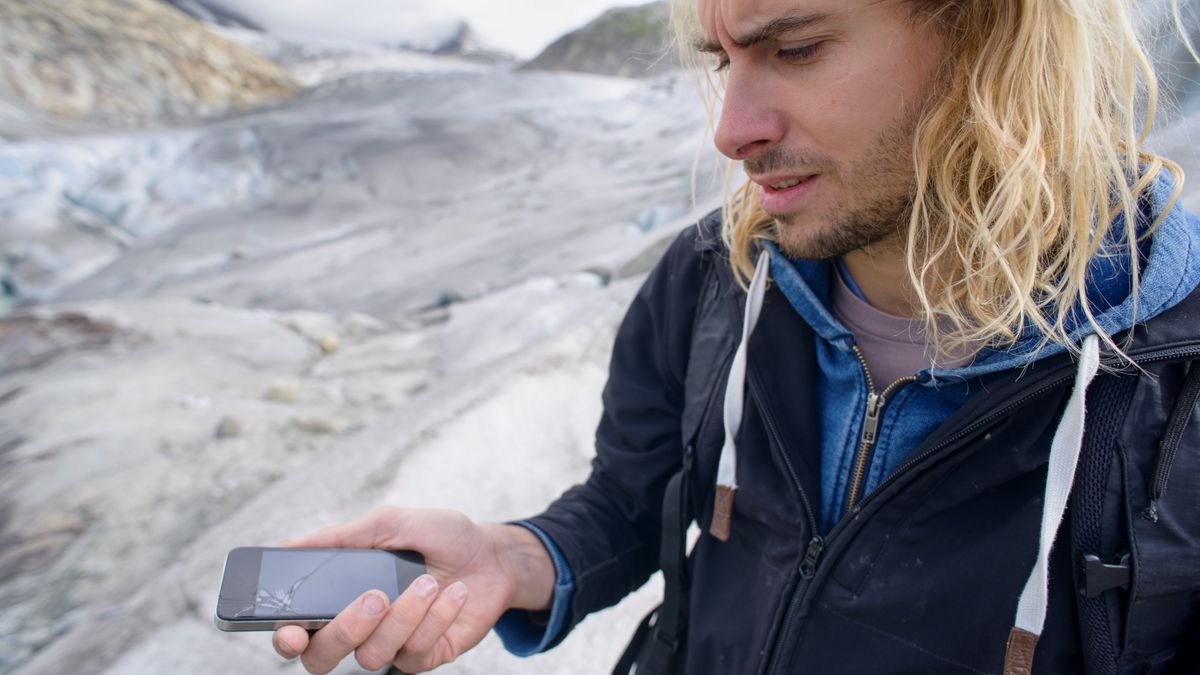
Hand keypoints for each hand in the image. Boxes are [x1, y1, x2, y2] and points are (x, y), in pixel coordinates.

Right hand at [271, 507, 555, 673]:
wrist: (493, 554)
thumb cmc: (439, 536)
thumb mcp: (391, 523)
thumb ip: (341, 537)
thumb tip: (288, 545)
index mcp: (340, 596)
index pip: (298, 630)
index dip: (286, 637)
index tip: (292, 631)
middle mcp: (360, 628)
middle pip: (322, 658)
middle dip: (345, 630)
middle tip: (375, 597)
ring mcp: (392, 645)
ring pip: (373, 655)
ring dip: (404, 615)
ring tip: (429, 582)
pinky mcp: (425, 655)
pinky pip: (414, 652)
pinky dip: (435, 619)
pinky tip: (452, 594)